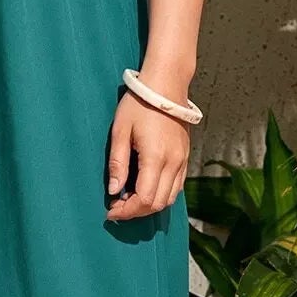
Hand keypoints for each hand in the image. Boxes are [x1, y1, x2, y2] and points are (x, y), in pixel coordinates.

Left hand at [104, 92, 190, 221]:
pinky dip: (162, 195)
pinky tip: (146, 189)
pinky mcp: (185, 157)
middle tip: (117, 207)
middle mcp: (173, 163)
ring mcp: (182, 161)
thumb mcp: (120, 131)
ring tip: (129, 200)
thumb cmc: (139, 104)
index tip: (111, 210)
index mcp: (155, 157)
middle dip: (136, 211)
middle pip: (158, 203)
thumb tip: (114, 190)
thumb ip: (118, 163)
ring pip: (170, 198)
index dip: (127, 210)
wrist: (166, 85)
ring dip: (149, 205)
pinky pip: (177, 186)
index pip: (145, 199)